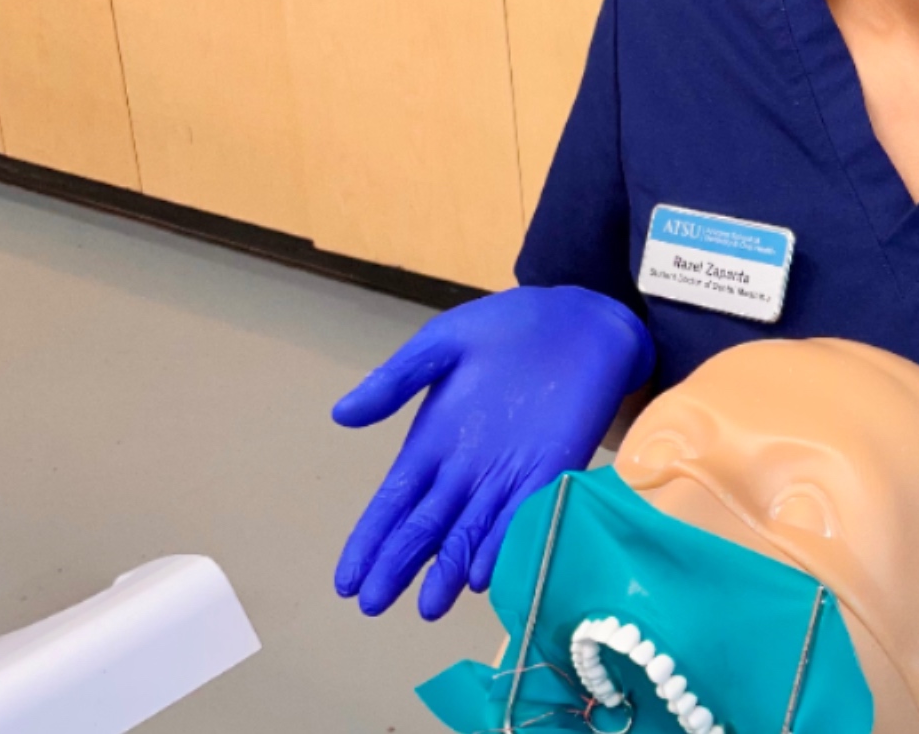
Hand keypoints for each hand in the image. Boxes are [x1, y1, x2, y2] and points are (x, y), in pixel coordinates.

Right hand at [332, 285, 652, 619]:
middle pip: (427, 527)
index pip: (394, 502)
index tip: (346, 580)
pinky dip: (504, 542)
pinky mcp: (554, 467)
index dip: (371, 540)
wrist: (577, 314)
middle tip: (375, 603)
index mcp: (433, 442)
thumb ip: (396, 379)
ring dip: (449, 569)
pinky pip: (525, 512)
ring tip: (429, 605)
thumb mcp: (441, 346)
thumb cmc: (505, 328)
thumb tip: (341, 415)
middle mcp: (467, 469)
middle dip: (399, 565)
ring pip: (472, 532)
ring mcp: (510, 472)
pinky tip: (484, 571)